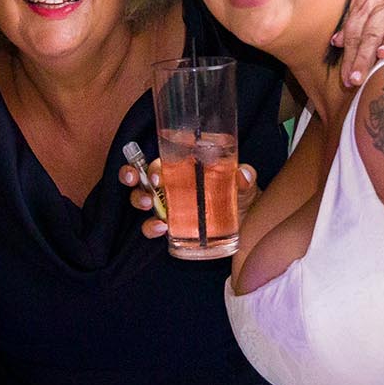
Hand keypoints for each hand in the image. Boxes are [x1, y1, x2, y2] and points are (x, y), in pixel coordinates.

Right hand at [118, 157, 257, 242]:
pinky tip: (161, 227)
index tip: (158, 169)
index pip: (163, 156)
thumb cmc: (242, 197)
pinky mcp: (170, 227)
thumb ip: (246, 177)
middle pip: (145, 174)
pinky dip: (150, 227)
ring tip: (149, 205)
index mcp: (186, 166)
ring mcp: (169, 205)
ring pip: (141, 197)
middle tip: (152, 183)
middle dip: (136, 175)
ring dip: (139, 199)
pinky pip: (152, 226)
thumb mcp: (246, 185)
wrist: (247, 228)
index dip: (155, 158)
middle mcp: (173, 183)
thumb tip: (242, 175)